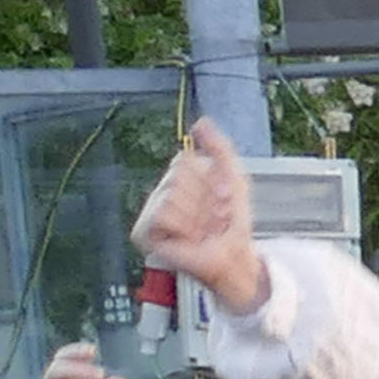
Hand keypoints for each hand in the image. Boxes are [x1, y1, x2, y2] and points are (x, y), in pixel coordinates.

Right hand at [132, 117, 269, 316]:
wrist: (234, 255)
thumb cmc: (232, 221)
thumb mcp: (234, 176)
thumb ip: (219, 147)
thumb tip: (201, 122)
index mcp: (178, 178)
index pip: (183, 160)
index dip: (208, 179)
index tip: (220, 197)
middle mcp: (161, 193)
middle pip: (176, 176)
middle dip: (203, 199)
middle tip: (210, 217)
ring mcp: (150, 213)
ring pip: (171, 195)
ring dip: (195, 215)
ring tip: (201, 229)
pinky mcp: (143, 234)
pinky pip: (162, 215)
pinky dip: (183, 227)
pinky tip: (188, 238)